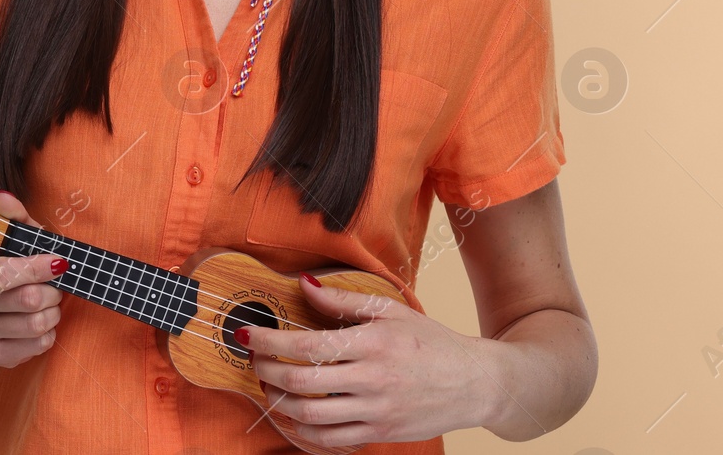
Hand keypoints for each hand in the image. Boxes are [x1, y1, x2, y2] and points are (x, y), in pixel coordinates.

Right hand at [0, 190, 66, 368]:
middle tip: (54, 283)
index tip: (57, 261)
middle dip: (52, 289)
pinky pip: (35, 348)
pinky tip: (40, 321)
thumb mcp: (4, 236)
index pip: (1, 275)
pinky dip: (48, 334)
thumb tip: (4, 198)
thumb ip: (10, 216)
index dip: (35, 268)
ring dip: (54, 311)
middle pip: (27, 300)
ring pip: (35, 325)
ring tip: (50, 301)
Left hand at [239, 274, 500, 445]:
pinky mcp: (381, 432)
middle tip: (253, 360)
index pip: (307, 344)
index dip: (269, 342)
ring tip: (268, 386)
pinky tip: (292, 416)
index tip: (247, 334)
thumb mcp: (390, 310)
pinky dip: (303, 431)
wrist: (475, 383)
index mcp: (372, 343)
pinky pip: (331, 440)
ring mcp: (377, 410)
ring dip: (279, 402)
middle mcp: (373, 379)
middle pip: (302, 381)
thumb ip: (343, 299)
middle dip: (266, 370)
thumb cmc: (431, 342)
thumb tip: (303, 284)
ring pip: (311, 415)